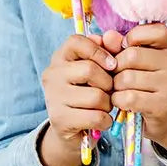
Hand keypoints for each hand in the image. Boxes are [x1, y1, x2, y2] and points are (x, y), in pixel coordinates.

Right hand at [39, 34, 115, 165]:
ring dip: (108, 104)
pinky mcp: (59, 119)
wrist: (71, 129)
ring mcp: (53, 97)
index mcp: (60, 57)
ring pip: (96, 96)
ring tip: (104, 106)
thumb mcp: (98, 69)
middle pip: (90, 69)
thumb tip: (114, 36)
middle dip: (108, 83)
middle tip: (110, 91)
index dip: (99, 51)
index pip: (77, 41)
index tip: (112, 64)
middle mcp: (52, 74)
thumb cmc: (88, 92)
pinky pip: (95, 117)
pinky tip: (102, 120)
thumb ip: (107, 50)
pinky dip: (105, 120)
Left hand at [107, 24, 166, 157]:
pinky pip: (129, 98)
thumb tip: (106, 36)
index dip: (133, 37)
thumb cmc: (146, 81)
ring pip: (127, 78)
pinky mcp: (162, 104)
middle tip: (117, 73)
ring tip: (119, 88)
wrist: (166, 113)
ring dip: (116, 85)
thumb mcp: (136, 60)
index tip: (127, 48)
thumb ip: (119, 45)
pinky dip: (118, 99)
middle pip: (132, 56)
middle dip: (116, 66)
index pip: (153, 30)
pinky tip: (121, 100)